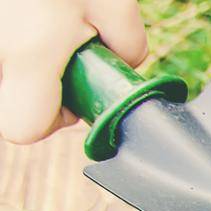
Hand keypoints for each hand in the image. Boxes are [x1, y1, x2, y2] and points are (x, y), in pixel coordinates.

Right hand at [0, 0, 146, 144]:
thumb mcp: (113, 2)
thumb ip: (127, 47)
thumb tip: (122, 70)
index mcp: (28, 54)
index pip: (25, 128)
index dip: (54, 118)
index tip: (76, 90)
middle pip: (7, 104)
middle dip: (37, 90)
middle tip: (62, 51)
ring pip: (0, 77)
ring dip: (23, 65)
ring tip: (43, 26)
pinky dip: (11, 43)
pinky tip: (26, 17)